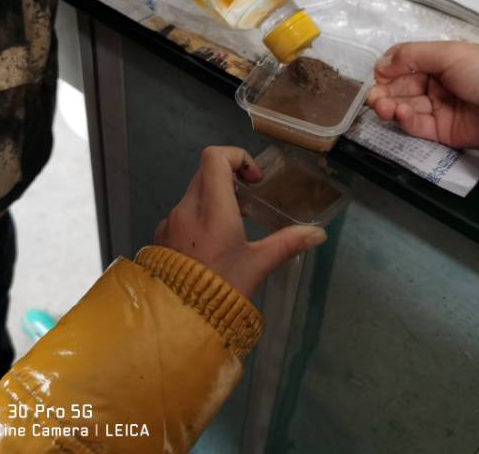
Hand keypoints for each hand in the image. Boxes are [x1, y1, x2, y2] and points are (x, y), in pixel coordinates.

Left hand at [154, 146, 326, 298]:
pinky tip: (211, 245)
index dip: (237, 157)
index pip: (215, 157)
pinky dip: (199, 217)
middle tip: (249, 201)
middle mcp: (186, 208)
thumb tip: (317, 234)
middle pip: (205, 172)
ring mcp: (170, 222)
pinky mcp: (161, 236)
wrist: (178, 320)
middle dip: (229, 178)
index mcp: (212, 208)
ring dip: (214, 199)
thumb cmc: (221, 289)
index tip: (253, 180)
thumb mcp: (257, 265)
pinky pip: (182, 214)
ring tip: (233, 227)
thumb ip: (287, 244)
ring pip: (193, 193)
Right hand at [367, 41, 478, 150]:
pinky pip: (416, 125)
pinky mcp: (441, 132)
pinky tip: (400, 114)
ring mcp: (438, 108)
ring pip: (404, 107)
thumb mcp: (450, 54)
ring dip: (390, 106)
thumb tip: (380, 63)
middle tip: (374, 98)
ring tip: (382, 107)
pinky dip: (405, 120)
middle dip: (385, 92)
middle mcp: (436, 84)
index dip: (389, 70)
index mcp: (439, 62)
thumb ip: (412, 56)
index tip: (379, 76)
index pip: (404, 65)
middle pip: (401, 88)